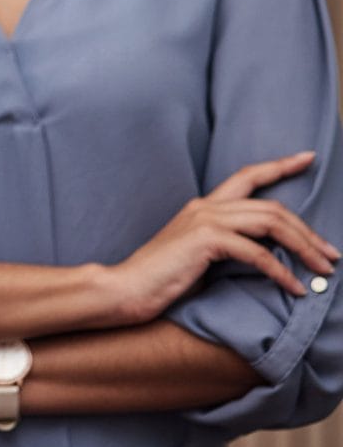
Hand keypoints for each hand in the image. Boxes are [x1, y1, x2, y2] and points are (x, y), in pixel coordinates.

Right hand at [109, 151, 335, 323]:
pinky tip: (293, 288)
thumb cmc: (160, 279)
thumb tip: (265, 256)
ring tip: (323, 270)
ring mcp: (205, 220)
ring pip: (271, 224)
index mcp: (203, 207)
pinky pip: (258, 252)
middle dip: (309, 231)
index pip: (247, 176)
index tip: (308, 157)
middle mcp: (206, 206)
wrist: (125, 289)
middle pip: (272, 207)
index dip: (279, 166)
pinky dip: (281, 271)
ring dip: (304, 248)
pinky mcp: (205, 240)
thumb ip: (226, 246)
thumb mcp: (198, 256)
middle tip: (331, 255)